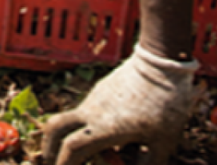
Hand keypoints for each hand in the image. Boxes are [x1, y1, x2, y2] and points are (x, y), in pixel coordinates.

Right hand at [41, 45, 197, 164]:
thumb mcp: (164, 141)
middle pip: (55, 127)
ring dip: (70, 134)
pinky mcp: (103, 88)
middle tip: (53, 161)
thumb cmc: (167, 103)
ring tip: (87, 150)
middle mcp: (93, 112)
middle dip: (49, 146)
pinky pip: (87, 108)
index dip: (63, 164)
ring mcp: (96, 97)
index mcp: (105, 128)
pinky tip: (107, 130)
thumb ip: (150, 162)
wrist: (163, 61)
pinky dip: (87, 123)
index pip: (72, 149)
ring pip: (72, 117)